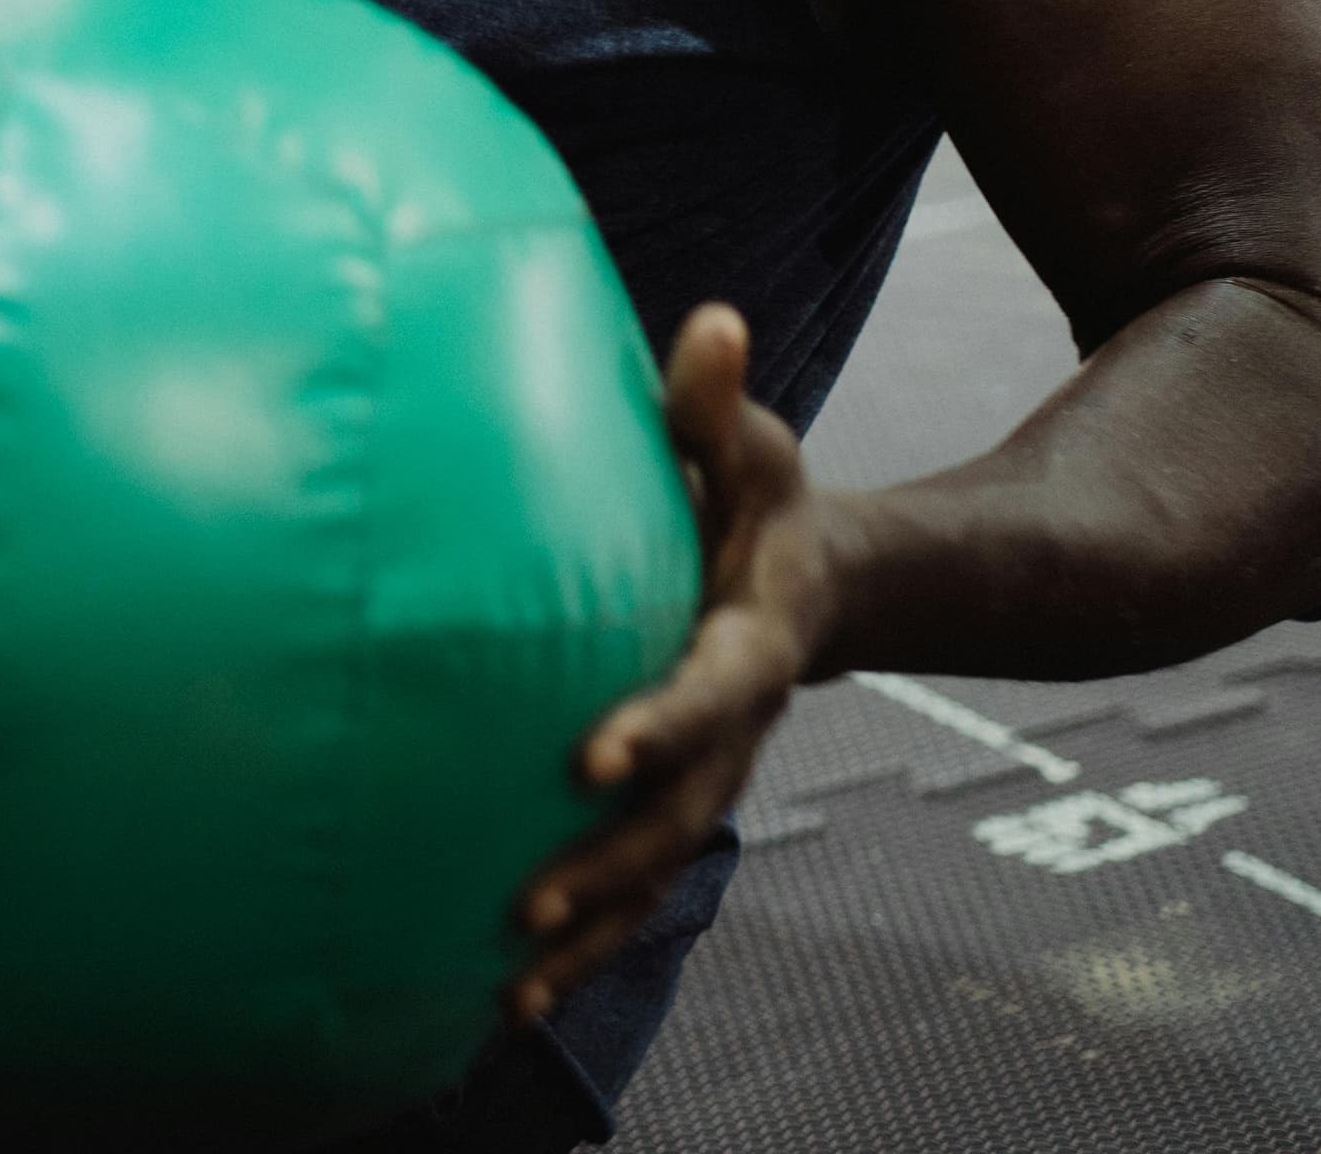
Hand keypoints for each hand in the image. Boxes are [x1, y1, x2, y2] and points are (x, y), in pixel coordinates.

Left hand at [505, 304, 840, 1025]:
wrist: (816, 576)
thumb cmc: (758, 493)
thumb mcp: (754, 443)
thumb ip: (717, 400)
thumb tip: (711, 320)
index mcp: (752, 640)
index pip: (709, 689)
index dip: (660, 720)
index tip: (591, 751)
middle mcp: (735, 727)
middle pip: (680, 815)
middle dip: (605, 864)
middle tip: (525, 901)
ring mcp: (710, 777)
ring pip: (655, 875)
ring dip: (590, 935)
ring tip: (511, 989)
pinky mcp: (674, 800)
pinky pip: (633, 888)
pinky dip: (584, 948)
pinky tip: (504, 1000)